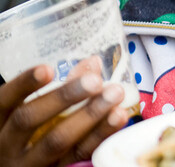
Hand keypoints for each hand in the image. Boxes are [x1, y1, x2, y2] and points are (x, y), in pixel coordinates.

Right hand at [0, 57, 128, 166]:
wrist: (23, 165)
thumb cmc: (31, 132)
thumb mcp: (33, 109)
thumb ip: (62, 85)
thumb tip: (92, 64)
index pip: (5, 100)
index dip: (25, 84)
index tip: (47, 69)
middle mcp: (7, 145)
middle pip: (30, 120)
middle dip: (64, 97)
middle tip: (95, 81)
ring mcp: (29, 164)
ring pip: (57, 141)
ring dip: (89, 116)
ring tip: (114, 95)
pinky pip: (78, 156)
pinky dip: (100, 135)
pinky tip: (117, 117)